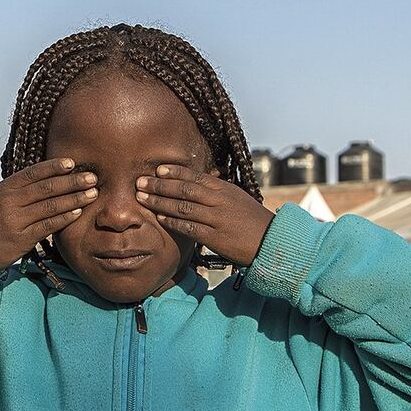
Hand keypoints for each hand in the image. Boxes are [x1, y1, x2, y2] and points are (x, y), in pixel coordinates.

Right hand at [0, 158, 97, 273]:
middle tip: (92, 178)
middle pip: (47, 188)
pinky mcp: (23, 238)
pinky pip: (48, 225)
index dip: (54, 166)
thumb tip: (54, 176)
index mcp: (7, 187)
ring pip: (51, 206)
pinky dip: (65, 218)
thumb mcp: (3, 198)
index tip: (72, 162)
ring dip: (74, 199)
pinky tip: (78, 212)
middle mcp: (11, 201)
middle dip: (72, 182)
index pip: (34, 172)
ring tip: (92, 194)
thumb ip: (24, 188)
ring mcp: (17, 220)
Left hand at [135, 164, 274, 267]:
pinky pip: (189, 227)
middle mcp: (219, 200)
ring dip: (160, 201)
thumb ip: (218, 191)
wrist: (271, 241)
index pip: (195, 176)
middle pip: (184, 189)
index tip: (158, 169)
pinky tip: (159, 218)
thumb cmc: (252, 220)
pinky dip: (173, 221)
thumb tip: (199, 183)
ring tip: (142, 198)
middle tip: (140, 181)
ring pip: (183, 206)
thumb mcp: (237, 198)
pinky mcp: (214, 237)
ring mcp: (216, 218)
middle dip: (160, 184)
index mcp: (224, 189)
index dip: (174, 172)